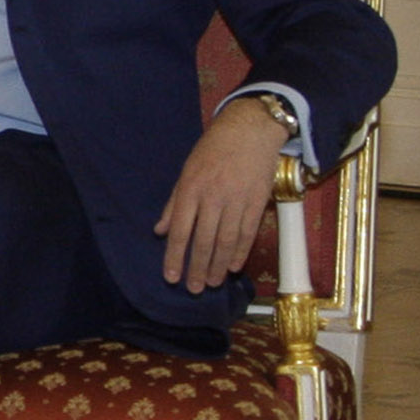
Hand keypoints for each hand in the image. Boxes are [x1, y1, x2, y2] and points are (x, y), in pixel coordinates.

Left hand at [153, 97, 294, 293]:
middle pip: (203, 240)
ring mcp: (237, 200)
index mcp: (191, 190)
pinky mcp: (257, 202)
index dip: (175, 257)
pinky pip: (248, 232)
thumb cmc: (212, 150)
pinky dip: (240, 251)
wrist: (250, 131)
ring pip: (226, 241)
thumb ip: (174, 204)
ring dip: (218, 265)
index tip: (171, 277)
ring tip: (211, 283)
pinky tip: (233, 267)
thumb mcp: (186, 172)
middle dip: (197, 267)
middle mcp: (213, 198)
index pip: (180, 230)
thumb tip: (161, 231)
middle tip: (193, 289)